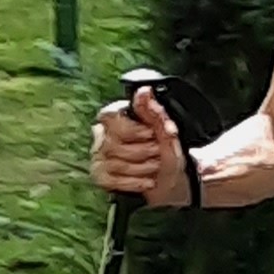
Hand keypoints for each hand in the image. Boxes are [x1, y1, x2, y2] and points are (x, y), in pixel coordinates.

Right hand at [91, 87, 191, 205]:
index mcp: (117, 117)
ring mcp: (100, 156)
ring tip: (156, 165)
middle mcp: (103, 135)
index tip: (151, 133)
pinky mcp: (101, 176)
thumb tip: (143, 91)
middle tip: (158, 151)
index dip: (132, 128)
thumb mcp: (168, 131)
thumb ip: (155, 111)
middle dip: (142, 150)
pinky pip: (112, 180)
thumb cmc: (169, 151)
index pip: (109, 116)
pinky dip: (135, 182)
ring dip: (142, 167)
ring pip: (114, 162)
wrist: (173, 180)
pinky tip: (148, 181)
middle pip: (113, 142)